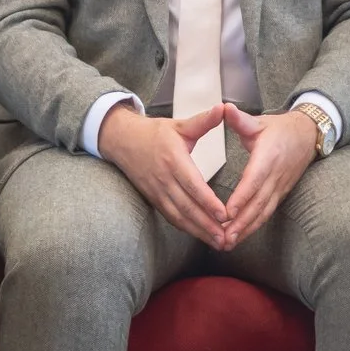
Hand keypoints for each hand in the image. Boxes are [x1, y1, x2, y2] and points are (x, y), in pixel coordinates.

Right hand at [99, 104, 230, 244]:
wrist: (123, 141)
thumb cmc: (155, 133)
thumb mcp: (180, 124)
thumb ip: (203, 121)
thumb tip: (223, 108)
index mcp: (173, 160)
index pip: (193, 185)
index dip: (208, 202)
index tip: (225, 214)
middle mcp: (165, 179)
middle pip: (187, 207)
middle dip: (207, 224)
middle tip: (227, 237)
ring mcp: (158, 192)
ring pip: (179, 216)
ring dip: (199, 231)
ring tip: (219, 242)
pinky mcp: (154, 199)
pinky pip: (171, 217)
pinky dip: (187, 228)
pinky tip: (201, 235)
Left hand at [215, 105, 319, 248]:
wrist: (308, 135)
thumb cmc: (280, 129)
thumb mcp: (259, 121)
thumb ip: (239, 119)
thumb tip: (224, 108)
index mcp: (268, 157)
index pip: (254, 180)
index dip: (241, 197)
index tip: (226, 212)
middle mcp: (275, 176)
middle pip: (258, 203)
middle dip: (240, 222)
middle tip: (223, 237)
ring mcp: (280, 187)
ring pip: (263, 212)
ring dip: (246, 229)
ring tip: (229, 242)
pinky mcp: (281, 194)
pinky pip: (267, 213)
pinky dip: (254, 226)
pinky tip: (240, 236)